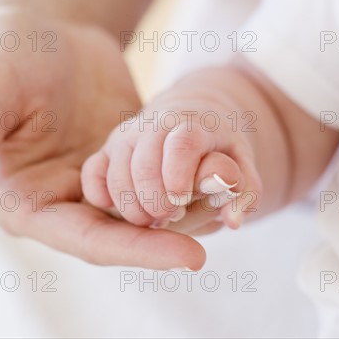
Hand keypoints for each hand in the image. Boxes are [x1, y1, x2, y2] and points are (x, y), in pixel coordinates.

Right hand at [0, 9, 205, 269]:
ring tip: (236, 201)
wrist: (49, 28)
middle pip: (125, 233)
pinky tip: (221, 174)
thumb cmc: (9, 54)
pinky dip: (186, 180)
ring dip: (188, 210)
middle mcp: (64, 200)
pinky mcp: (124, 156)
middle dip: (175, 236)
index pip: (87, 240)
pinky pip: (158, 177)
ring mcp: (97, 179)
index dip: (138, 250)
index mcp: (27, 201)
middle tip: (230, 224)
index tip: (191, 257)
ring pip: (147, 209)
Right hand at [81, 69, 262, 229]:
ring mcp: (127, 136)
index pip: (183, 143)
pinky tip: (119, 208)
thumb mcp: (242, 162)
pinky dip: (102, 195)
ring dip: (132, 206)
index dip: (180, 175)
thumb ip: (245, 189)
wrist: (190, 118)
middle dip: (155, 198)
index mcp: (192, 123)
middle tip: (170, 217)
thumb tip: (233, 221)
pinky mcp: (107, 149)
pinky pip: (94, 174)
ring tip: (152, 220)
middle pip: (145, 162)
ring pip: (117, 173)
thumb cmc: (218, 147)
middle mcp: (154, 125)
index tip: (181, 201)